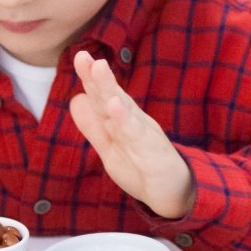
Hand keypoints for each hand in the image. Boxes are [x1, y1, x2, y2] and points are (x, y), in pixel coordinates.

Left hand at [69, 51, 192, 218]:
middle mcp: (134, 121)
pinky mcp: (153, 153)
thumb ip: (94, 125)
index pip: (104, 96)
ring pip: (125, 110)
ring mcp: (145, 135)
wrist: (174, 194)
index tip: (80, 56)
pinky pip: (136, 135)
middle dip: (98, 77)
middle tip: (83, 56)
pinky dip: (125, 120)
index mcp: (123, 119)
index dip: (90, 78)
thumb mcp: (111, 147)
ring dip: (110, 89)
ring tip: (99, 68)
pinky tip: (114, 106)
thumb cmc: (142, 167)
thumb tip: (75, 99)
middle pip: (113, 96)